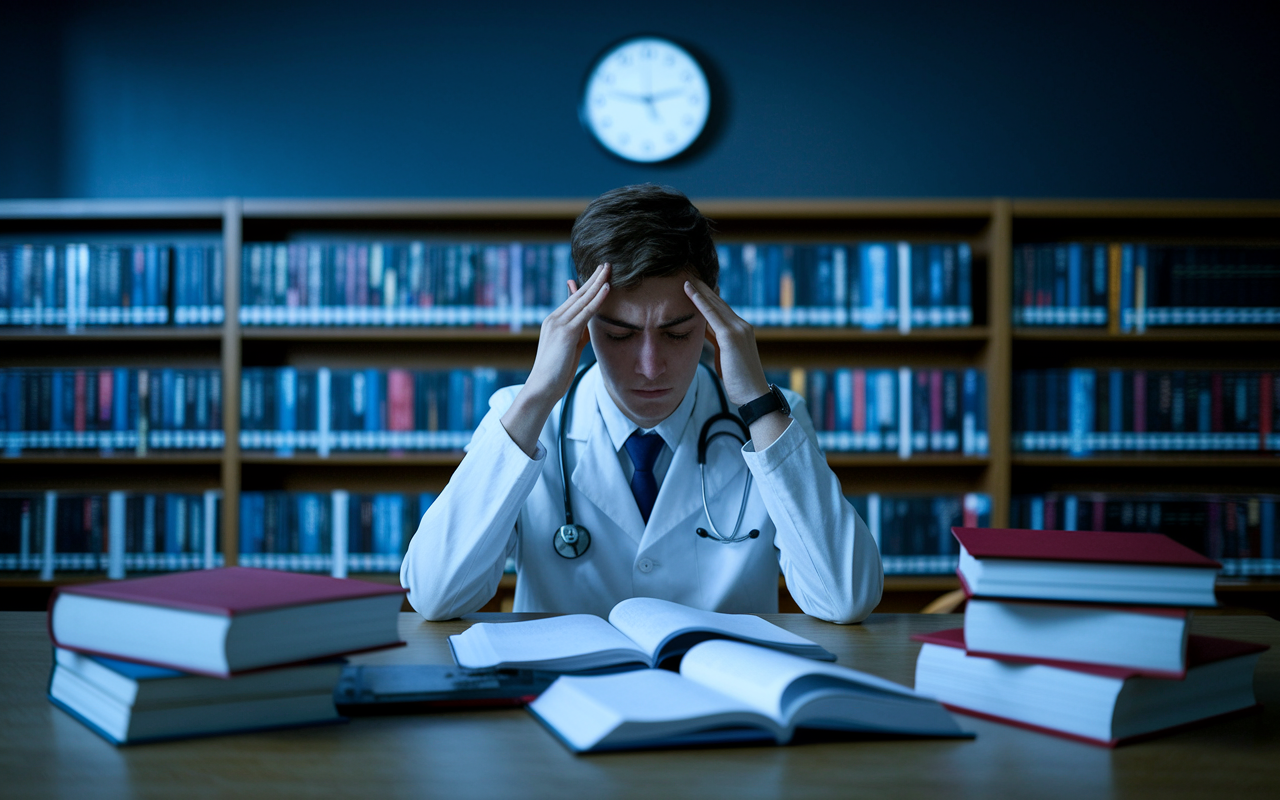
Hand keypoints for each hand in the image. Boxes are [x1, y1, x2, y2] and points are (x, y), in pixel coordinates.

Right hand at [501, 264, 610, 455]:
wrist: (542, 387)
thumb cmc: (556, 373)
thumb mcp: (570, 349)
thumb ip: (579, 334)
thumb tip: (588, 324)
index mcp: (554, 321)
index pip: (574, 299)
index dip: (588, 285)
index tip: (599, 274)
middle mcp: (555, 318)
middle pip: (578, 293)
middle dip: (593, 278)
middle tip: (606, 263)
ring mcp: (559, 324)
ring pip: (582, 299)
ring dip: (597, 282)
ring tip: (609, 268)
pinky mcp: (566, 332)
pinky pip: (586, 312)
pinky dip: (597, 299)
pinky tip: (607, 288)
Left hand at [685, 276, 789, 448]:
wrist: (753, 395)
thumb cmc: (738, 381)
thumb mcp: (725, 357)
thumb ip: (717, 342)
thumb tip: (705, 332)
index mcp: (740, 330)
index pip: (721, 309)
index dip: (708, 297)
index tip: (697, 286)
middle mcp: (742, 325)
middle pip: (718, 302)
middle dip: (704, 289)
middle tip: (690, 275)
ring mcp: (738, 329)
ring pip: (715, 304)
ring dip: (699, 290)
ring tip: (686, 278)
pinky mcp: (731, 336)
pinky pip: (711, 314)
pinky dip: (699, 301)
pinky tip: (688, 291)